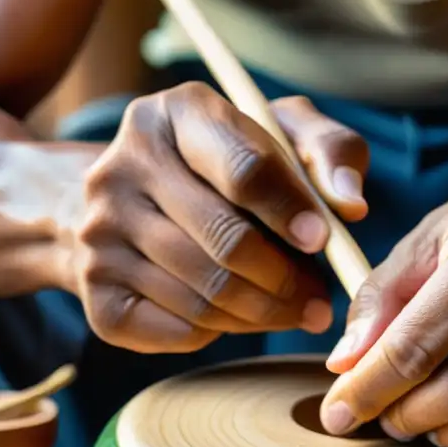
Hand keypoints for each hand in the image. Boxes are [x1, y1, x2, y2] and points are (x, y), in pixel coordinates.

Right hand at [74, 83, 368, 352]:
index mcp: (176, 115)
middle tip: (320, 298)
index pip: (243, 170)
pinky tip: (245, 315)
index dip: (291, 212)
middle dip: (287, 279)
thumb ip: (330, 154)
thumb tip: (352, 204)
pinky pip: (179, 329)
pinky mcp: (95, 291)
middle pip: (226, 241)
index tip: (323, 242)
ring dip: (266, 312)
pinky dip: (226, 332)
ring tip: (298, 309)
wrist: (132, 203)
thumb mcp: (285, 136)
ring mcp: (99, 232)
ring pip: (206, 295)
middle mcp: (122, 167)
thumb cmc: (232, 165)